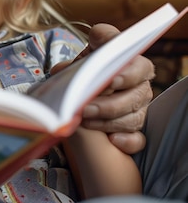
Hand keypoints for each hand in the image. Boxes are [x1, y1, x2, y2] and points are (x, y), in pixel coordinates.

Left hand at [76, 24, 154, 153]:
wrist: (82, 93)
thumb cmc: (84, 74)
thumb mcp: (80, 62)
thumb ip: (76, 62)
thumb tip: (61, 71)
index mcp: (132, 65)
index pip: (138, 66)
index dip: (127, 73)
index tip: (112, 79)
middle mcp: (140, 86)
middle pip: (135, 96)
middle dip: (110, 103)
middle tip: (87, 108)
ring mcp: (139, 109)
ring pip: (133, 118)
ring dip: (108, 121)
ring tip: (85, 121)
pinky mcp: (134, 131)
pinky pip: (137, 139)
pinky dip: (127, 141)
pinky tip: (113, 140)